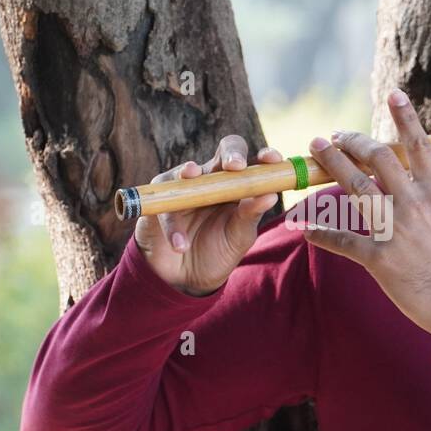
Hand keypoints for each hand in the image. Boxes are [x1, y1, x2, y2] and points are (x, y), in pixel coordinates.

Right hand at [133, 136, 282, 296]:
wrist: (188, 278)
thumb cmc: (218, 250)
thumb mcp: (239, 236)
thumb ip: (250, 215)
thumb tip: (271, 195)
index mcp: (237, 185)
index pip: (252, 162)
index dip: (262, 156)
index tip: (271, 159)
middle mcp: (212, 179)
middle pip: (224, 151)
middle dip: (231, 153)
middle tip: (235, 166)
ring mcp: (184, 187)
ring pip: (186, 170)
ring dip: (190, 175)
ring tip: (192, 178)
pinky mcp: (158, 202)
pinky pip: (165, 205)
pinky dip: (172, 225)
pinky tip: (180, 244)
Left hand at [302, 89, 430, 339]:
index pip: (417, 145)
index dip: (404, 117)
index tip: (392, 94)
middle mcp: (414, 204)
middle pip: (377, 159)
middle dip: (352, 141)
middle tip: (335, 135)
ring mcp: (395, 230)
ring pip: (355, 188)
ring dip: (332, 165)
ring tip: (316, 150)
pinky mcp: (379, 258)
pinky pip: (343, 241)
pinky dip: (321, 234)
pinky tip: (305, 230)